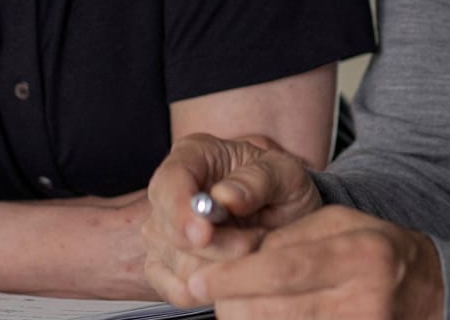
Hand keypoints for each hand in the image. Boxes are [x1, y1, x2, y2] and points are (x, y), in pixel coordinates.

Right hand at [144, 133, 323, 305]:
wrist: (287, 215)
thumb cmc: (280, 187)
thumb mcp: (284, 173)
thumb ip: (258, 180)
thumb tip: (225, 197)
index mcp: (192, 156)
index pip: (168, 183)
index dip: (180, 212)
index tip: (203, 234)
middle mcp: (170, 194)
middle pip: (173, 234)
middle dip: (223, 246)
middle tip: (259, 236)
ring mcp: (162, 233)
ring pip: (181, 268)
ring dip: (226, 267)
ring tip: (253, 246)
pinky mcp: (165, 268)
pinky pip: (180, 292)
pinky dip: (214, 289)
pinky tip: (235, 268)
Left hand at [188, 205, 444, 319]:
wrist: (434, 293)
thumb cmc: (379, 250)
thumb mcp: (342, 225)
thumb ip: (290, 238)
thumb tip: (235, 260)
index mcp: (360, 255)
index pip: (283, 269)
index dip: (233, 277)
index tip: (195, 280)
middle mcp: (362, 301)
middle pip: (272, 311)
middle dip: (230, 304)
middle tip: (209, 291)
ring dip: (247, 318)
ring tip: (240, 303)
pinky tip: (266, 314)